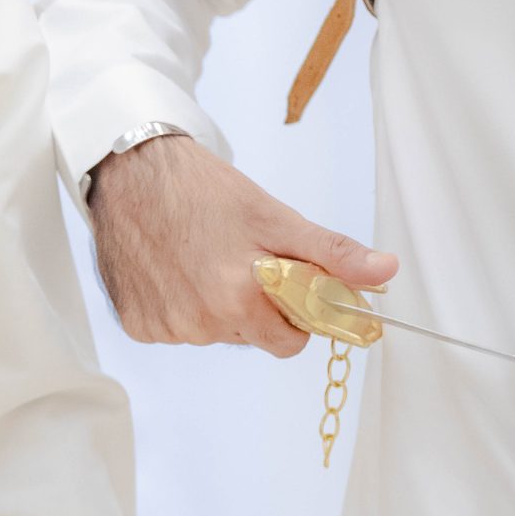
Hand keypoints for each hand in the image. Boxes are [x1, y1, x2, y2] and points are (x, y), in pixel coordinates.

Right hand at [87, 132, 395, 355]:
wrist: (129, 172)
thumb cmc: (203, 189)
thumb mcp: (274, 216)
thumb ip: (331, 253)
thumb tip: (385, 272)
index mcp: (239, 300)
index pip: (290, 343)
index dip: (293, 311)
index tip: (280, 280)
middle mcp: (200, 324)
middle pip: (250, 337)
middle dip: (252, 306)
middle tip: (237, 259)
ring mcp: (166, 327)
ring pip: (212, 332)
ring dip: (214, 305)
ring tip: (198, 257)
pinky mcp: (138, 324)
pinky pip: (176, 329)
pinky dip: (179, 304)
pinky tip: (171, 269)